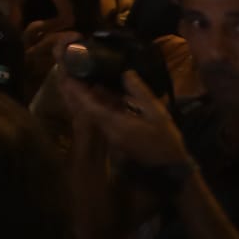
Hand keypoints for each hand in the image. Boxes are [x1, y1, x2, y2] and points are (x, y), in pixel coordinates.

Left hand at [63, 71, 189, 168]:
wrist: (170, 165)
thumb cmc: (165, 138)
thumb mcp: (157, 112)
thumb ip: (140, 92)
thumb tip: (126, 73)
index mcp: (115, 124)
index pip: (90, 107)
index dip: (78, 93)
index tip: (69, 78)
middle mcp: (108, 131)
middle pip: (87, 110)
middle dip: (78, 93)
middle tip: (72, 74)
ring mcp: (111, 136)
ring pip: (94, 115)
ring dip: (88, 99)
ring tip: (84, 79)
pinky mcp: (116, 138)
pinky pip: (102, 119)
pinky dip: (99, 106)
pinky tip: (104, 94)